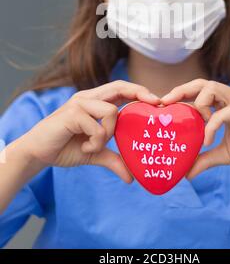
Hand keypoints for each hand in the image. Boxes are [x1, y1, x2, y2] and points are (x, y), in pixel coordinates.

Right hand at [19, 80, 159, 182]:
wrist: (37, 153)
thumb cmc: (65, 147)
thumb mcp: (94, 153)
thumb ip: (113, 159)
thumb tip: (131, 177)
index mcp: (95, 101)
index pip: (121, 89)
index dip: (139, 91)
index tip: (158, 102)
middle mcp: (88, 97)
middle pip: (119, 86)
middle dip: (140, 92)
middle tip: (156, 103)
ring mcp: (80, 103)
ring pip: (111, 111)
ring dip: (108, 134)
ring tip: (94, 146)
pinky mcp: (72, 113)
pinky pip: (97, 127)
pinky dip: (95, 142)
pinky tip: (83, 147)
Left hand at [161, 79, 229, 177]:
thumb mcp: (223, 154)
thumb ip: (204, 159)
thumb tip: (186, 174)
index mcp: (222, 102)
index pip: (196, 92)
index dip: (179, 95)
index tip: (162, 106)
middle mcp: (229, 96)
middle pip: (200, 83)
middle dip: (180, 90)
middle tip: (164, 102)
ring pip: (211, 87)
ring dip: (198, 103)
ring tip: (196, 122)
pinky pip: (223, 113)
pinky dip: (211, 126)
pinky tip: (206, 140)